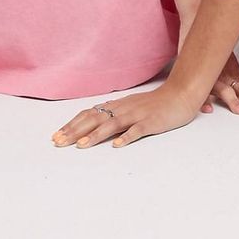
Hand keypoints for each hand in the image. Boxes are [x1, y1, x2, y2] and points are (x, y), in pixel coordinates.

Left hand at [51, 81, 199, 149]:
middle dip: (75, 131)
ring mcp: (138, 114)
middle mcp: (124, 108)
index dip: (72, 124)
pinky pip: (138, 130)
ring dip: (96, 135)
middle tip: (58, 142)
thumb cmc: (157, 102)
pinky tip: (117, 145)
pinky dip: (127, 137)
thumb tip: (94, 122)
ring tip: (81, 146)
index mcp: (118, 105)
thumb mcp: (132, 105)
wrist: (182, 93)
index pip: (90, 113)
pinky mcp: (152, 122)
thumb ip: (115, 112)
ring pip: (113, 124)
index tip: (57, 136)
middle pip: (96, 118)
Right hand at [202, 52, 238, 114]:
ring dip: (232, 101)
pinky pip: (200, 91)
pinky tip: (208, 109)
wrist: (195, 25)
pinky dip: (203, 100)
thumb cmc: (212, 47)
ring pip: (224, 90)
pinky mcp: (196, 77)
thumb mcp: (228, 58)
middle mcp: (226, 75)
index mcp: (235, 73)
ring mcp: (212, 77)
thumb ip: (237, 73)